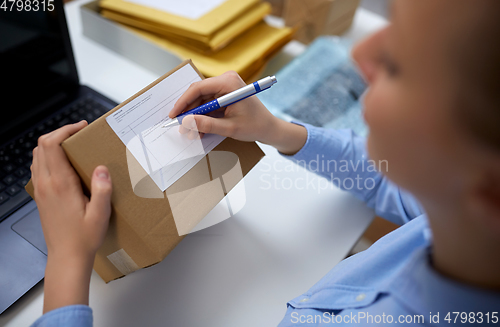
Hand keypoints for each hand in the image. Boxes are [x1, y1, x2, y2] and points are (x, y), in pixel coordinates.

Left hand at [31, 121, 112, 312]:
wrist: (67, 256)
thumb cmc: (84, 238)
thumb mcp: (100, 214)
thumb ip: (102, 189)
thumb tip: (101, 168)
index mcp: (60, 185)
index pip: (52, 145)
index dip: (65, 130)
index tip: (81, 128)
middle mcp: (46, 184)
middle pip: (42, 146)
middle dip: (60, 133)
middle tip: (79, 133)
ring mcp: (40, 190)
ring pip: (37, 155)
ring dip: (52, 144)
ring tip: (72, 145)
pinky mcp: (40, 196)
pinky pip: (38, 167)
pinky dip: (48, 157)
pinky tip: (64, 163)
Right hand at [170, 71, 307, 154]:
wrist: (269, 128)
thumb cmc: (255, 126)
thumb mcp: (229, 128)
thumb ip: (207, 125)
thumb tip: (187, 122)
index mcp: (229, 83)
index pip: (198, 89)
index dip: (183, 102)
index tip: (174, 115)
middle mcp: (226, 80)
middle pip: (198, 93)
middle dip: (188, 111)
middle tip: (180, 126)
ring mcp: (225, 86)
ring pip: (201, 100)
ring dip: (195, 116)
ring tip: (190, 132)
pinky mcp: (225, 94)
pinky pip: (208, 104)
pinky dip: (203, 116)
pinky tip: (200, 129)